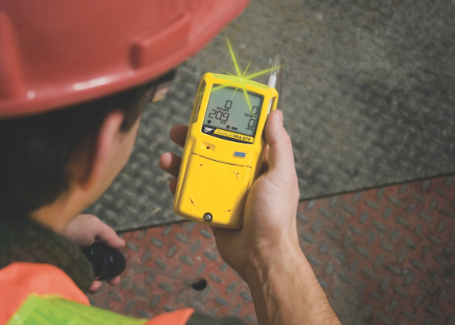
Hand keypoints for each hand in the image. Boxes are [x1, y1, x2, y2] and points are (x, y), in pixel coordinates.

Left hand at [63, 214, 124, 292]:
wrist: (47, 235)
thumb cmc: (72, 226)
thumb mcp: (94, 225)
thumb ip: (109, 235)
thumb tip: (122, 244)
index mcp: (89, 243)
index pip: (103, 256)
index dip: (112, 264)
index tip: (118, 272)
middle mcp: (81, 254)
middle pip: (97, 268)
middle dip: (107, 276)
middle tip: (113, 282)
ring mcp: (71, 265)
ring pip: (87, 277)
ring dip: (95, 283)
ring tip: (96, 285)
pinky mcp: (63, 274)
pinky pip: (75, 284)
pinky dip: (83, 286)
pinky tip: (89, 286)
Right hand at [159, 110, 299, 278]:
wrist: (262, 255)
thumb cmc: (276, 217)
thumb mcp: (281, 175)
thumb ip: (279, 144)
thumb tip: (276, 115)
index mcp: (259, 164)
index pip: (239, 136)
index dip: (224, 123)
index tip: (209, 112)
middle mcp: (241, 175)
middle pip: (213, 151)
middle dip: (194, 140)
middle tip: (178, 132)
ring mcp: (226, 191)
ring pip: (200, 171)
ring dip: (182, 163)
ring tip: (168, 158)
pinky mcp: (213, 208)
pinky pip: (194, 193)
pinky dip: (181, 187)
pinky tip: (172, 183)